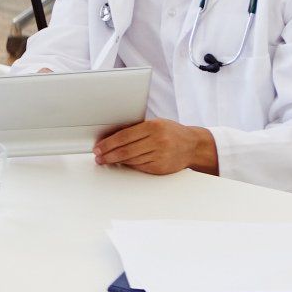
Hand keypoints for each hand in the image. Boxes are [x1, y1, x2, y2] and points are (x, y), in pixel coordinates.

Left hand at [93, 119, 218, 176]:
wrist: (193, 145)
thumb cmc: (171, 132)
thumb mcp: (155, 124)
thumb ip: (135, 129)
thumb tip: (111, 137)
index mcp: (153, 126)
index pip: (124, 136)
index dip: (108, 143)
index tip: (98, 147)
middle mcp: (157, 141)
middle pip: (125, 150)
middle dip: (108, 155)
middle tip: (98, 157)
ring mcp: (160, 155)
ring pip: (131, 160)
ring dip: (116, 161)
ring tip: (106, 160)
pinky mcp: (160, 167)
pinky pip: (139, 166)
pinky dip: (129, 165)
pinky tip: (121, 163)